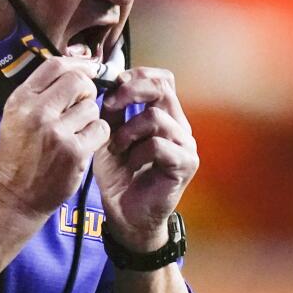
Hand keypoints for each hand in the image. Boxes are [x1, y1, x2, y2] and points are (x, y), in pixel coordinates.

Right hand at [0, 57, 109, 219]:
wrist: (14, 197)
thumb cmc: (19, 155)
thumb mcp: (16, 117)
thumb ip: (41, 93)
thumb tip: (77, 67)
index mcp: (20, 100)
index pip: (55, 65)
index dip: (78, 63)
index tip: (89, 68)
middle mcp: (36, 112)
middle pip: (78, 81)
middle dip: (87, 90)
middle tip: (82, 105)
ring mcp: (56, 133)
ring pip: (92, 107)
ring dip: (90, 118)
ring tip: (76, 132)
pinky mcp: (74, 152)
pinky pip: (100, 129)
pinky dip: (97, 135)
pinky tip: (84, 144)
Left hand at [96, 67, 197, 250]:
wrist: (127, 217)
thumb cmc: (120, 177)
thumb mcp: (109, 137)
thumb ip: (112, 112)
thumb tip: (107, 84)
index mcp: (165, 116)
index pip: (161, 79)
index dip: (137, 76)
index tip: (112, 85)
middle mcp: (180, 126)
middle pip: (162, 88)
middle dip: (130, 92)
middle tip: (109, 105)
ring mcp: (185, 145)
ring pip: (155, 117)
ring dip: (127, 131)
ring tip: (116, 149)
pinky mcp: (185, 164)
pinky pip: (158, 144)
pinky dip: (137, 152)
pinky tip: (129, 165)